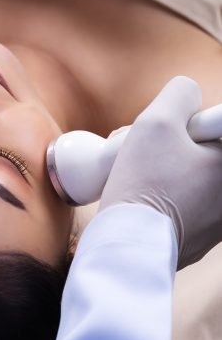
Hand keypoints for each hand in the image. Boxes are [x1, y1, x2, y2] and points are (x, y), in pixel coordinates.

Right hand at [99, 76, 221, 268]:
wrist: (127, 245)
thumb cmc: (143, 185)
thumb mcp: (156, 123)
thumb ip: (179, 95)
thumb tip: (188, 94)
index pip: (212, 126)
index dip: (187, 124)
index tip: (174, 135)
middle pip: (203, 151)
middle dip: (173, 144)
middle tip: (147, 153)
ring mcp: (219, 221)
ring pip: (191, 177)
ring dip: (165, 169)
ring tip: (139, 177)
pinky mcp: (202, 238)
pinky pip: (184, 203)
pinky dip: (164, 195)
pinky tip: (142, 200)